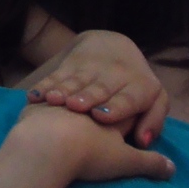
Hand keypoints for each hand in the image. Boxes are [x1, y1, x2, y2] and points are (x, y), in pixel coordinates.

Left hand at [9, 100, 175, 183]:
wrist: (46, 145)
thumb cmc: (89, 154)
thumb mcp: (125, 161)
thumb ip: (149, 163)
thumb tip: (171, 169)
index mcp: (108, 109)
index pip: (121, 103)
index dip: (123, 108)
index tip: (121, 113)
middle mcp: (85, 98)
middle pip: (93, 93)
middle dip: (93, 96)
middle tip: (90, 104)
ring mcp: (59, 100)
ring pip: (64, 90)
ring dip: (63, 93)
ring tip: (60, 101)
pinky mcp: (34, 106)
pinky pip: (39, 99)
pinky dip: (40, 98)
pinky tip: (36, 100)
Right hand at [19, 29, 168, 146]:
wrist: (112, 45)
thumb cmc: (135, 86)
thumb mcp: (154, 98)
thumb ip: (153, 119)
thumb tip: (144, 142)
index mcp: (138, 86)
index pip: (128, 98)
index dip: (116, 107)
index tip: (101, 116)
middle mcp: (114, 76)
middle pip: (100, 89)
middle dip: (87, 96)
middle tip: (75, 106)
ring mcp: (89, 69)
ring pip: (75, 81)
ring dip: (63, 91)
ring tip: (53, 100)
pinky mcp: (68, 65)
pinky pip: (55, 76)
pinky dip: (44, 87)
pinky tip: (34, 96)